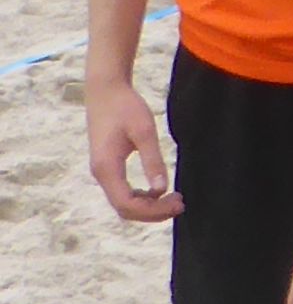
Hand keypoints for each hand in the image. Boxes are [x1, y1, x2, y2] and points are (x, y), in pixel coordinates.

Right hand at [85, 76, 180, 223]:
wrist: (105, 91)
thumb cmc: (126, 107)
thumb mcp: (145, 131)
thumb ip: (153, 160)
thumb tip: (161, 189)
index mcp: (106, 168)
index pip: (127, 204)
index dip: (153, 211)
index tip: (178, 202)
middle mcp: (100, 174)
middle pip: (125, 209)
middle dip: (153, 212)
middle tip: (181, 204)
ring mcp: (102, 171)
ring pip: (123, 203)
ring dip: (148, 207)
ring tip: (175, 199)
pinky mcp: (107, 167)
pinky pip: (122, 192)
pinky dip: (141, 198)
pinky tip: (159, 191)